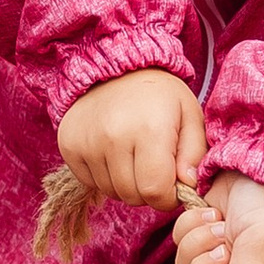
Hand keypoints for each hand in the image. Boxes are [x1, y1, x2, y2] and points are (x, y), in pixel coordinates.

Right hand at [57, 68, 206, 211]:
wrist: (115, 67)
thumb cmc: (160, 96)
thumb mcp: (190, 116)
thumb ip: (195, 154)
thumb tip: (188, 187)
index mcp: (150, 130)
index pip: (155, 191)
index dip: (168, 197)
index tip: (173, 184)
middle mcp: (113, 137)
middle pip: (132, 196)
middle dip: (148, 191)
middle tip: (153, 167)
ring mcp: (87, 142)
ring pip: (111, 192)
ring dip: (126, 184)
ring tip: (133, 156)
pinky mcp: (69, 146)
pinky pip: (90, 183)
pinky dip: (105, 177)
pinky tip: (113, 154)